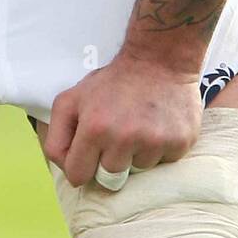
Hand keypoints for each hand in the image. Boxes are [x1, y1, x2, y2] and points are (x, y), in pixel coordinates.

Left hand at [41, 49, 202, 188]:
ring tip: (139, 126)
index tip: (88, 156)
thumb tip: (65, 168)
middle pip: (109, 179)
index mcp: (94, 128)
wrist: (160, 58)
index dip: (81, 167)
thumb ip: (58, 134)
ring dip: (136, 155)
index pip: (77, 176)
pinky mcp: (179, 142)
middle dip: (109, 162)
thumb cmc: (113, 81)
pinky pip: (164, 163)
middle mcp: (124, 138)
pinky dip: (159, 149)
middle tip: (116, 136)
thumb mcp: (72, 98)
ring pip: (138, 171)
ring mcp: (154, 142)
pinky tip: (157, 125)